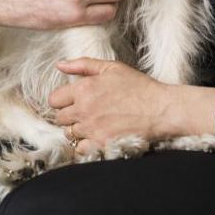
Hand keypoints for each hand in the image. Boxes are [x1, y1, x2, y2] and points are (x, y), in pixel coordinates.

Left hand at [49, 59, 214, 154]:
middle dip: (69, 115)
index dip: (62, 100)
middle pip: (59, 118)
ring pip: (69, 134)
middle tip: (85, 113)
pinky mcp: (101, 144)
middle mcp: (84, 110)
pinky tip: (97, 137)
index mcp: (84, 89)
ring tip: (94, 125)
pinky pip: (80, 150)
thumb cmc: (138, 86)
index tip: (73, 101)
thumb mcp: (111, 67)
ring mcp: (92, 129)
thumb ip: (82, 65)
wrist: (160, 109)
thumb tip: (59, 65)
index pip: (54, 100)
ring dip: (78, 130)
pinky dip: (86, 145)